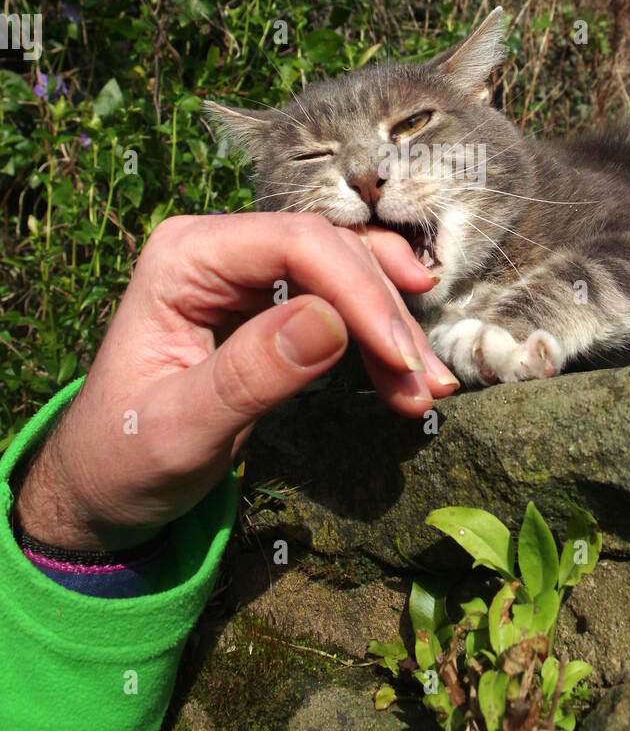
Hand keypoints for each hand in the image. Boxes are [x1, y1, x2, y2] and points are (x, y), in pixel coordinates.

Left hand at [13, 212, 457, 550]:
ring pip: (346, 274)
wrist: (103, 487)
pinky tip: (405, 379)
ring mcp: (246, 272)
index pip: (294, 243)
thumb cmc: (124, 459)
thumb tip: (330, 322)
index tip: (399, 355)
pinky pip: (340, 303)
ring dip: (392, 327)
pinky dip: (377, 340)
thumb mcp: (181, 430)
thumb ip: (251, 375)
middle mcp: (219, 249)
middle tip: (423, 382)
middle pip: (331, 253)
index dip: (358, 290)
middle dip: (384, 315)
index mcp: (184, 258)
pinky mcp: (268, 302)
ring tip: (426, 390)